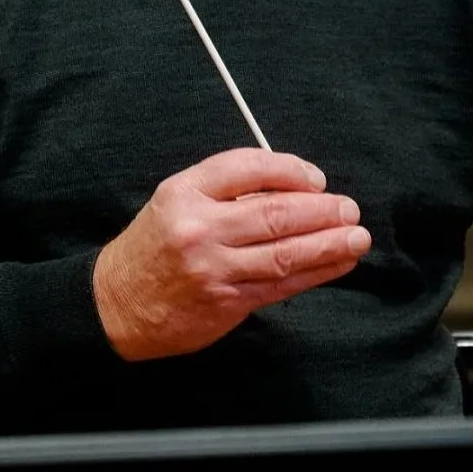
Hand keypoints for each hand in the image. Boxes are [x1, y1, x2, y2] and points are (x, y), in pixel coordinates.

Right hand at [93, 148, 369, 361]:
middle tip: (349, 208)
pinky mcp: (226, 303)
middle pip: (273, 213)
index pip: (249, 167)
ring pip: (283, 253)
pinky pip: (279, 286)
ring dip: (328, 245)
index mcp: (185, 191)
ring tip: (356, 237)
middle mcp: (199, 228)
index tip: (316, 178)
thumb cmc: (155, 244)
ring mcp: (213, 268)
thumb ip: (226, 190)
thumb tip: (292, 187)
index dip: (290, 170)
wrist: (115, 303)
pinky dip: (314, 274)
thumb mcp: (177, 199)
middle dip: (320, 210)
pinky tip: (337, 264)